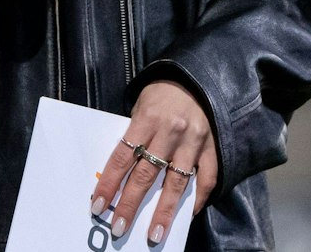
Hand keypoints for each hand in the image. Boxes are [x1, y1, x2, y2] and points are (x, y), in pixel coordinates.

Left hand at [91, 81, 218, 244]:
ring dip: (164, 211)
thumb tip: (120, 171)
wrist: (199, 76)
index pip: (122, 157)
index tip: (98, 207)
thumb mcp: (141, 104)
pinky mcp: (212, 147)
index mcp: (147, 118)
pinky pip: (207, 178)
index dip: (109, 184)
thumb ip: (134, 134)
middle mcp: (170, 132)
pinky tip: (187, 215)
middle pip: (146, 175)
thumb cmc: (163, 93)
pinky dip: (198, 198)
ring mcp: (193, 141)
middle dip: (131, 204)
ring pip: (176, 182)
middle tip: (120, 228)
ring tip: (155, 234)